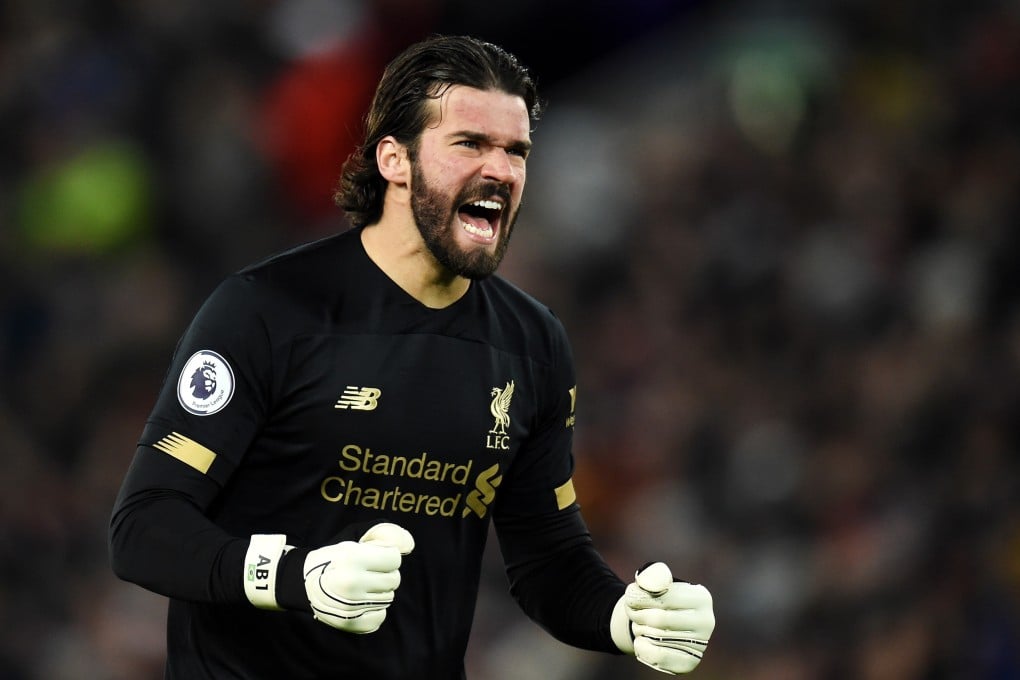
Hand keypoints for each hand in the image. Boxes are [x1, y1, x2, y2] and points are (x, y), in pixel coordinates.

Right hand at [242, 523, 414, 633]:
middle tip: (366, 571)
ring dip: (379, 591)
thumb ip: (384, 533)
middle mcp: (352, 584)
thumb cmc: (334, 557)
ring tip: (361, 585)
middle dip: (384, 573)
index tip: (374, 557)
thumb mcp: (355, 536)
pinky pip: (380, 616)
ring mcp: (352, 607)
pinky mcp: (352, 624)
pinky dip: (374, 609)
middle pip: (394, 579)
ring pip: (388, 598)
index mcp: (352, 559)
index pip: (395, 559)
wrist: (303, 584)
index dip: (387, 555)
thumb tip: (409, 544)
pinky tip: (360, 601)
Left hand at [610, 562, 714, 674]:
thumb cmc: (658, 599)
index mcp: (701, 597)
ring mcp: (700, 644)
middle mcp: (706, 621)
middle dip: (637, 615)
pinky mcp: (689, 662)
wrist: (663, 625)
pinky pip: (659, 656)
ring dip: (639, 630)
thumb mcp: (655, 582)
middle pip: (658, 619)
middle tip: (632, 612)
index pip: (663, 597)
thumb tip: (648, 583)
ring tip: (640, 624)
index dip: (639, 597)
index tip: (630, 596)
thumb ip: (652, 576)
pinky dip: (642, 648)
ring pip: (656, 637)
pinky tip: (641, 641)